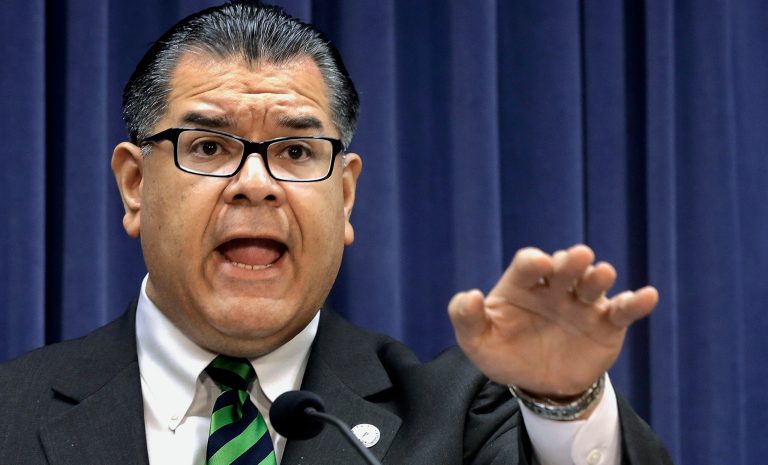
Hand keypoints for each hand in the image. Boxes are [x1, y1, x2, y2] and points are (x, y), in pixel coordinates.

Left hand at [448, 244, 657, 396]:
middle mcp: (555, 288)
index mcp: (523, 285)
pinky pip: (622, 311)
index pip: (529, 265)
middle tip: (578, 257)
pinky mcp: (606, 325)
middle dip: (571, 262)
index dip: (534, 263)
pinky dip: (636, 302)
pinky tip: (647, 295)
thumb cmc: (506, 354)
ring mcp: (582, 304)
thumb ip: (466, 319)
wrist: (539, 385)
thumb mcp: (478, 343)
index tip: (539, 266)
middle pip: (565, 268)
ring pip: (593, 284)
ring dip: (598, 277)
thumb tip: (470, 295)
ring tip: (602, 273)